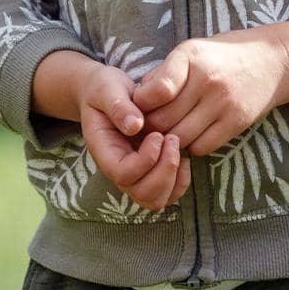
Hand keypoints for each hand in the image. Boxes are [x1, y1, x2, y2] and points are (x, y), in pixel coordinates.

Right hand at [76, 62, 191, 212]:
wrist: (106, 93)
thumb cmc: (105, 90)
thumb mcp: (106, 89)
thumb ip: (118, 106)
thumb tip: (135, 126)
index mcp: (104, 152)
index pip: (123, 175)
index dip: (145, 160)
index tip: (157, 134)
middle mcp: (118, 170)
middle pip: (142, 194)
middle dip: (164, 171)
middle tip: (172, 139)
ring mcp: (134, 175)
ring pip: (156, 200)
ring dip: (173, 178)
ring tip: (177, 146)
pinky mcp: (149, 173)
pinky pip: (167, 194)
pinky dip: (180, 180)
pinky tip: (184, 154)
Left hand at [131, 31, 288, 156]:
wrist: (274, 61)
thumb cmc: (224, 55)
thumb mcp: (192, 51)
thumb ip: (164, 73)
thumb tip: (136, 99)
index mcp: (190, 56)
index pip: (155, 90)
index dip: (140, 104)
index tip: (140, 106)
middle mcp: (207, 80)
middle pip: (164, 120)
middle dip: (150, 127)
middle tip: (149, 127)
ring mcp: (223, 103)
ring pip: (180, 137)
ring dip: (170, 140)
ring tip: (168, 133)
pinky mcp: (237, 122)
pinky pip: (203, 146)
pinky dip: (192, 146)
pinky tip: (192, 136)